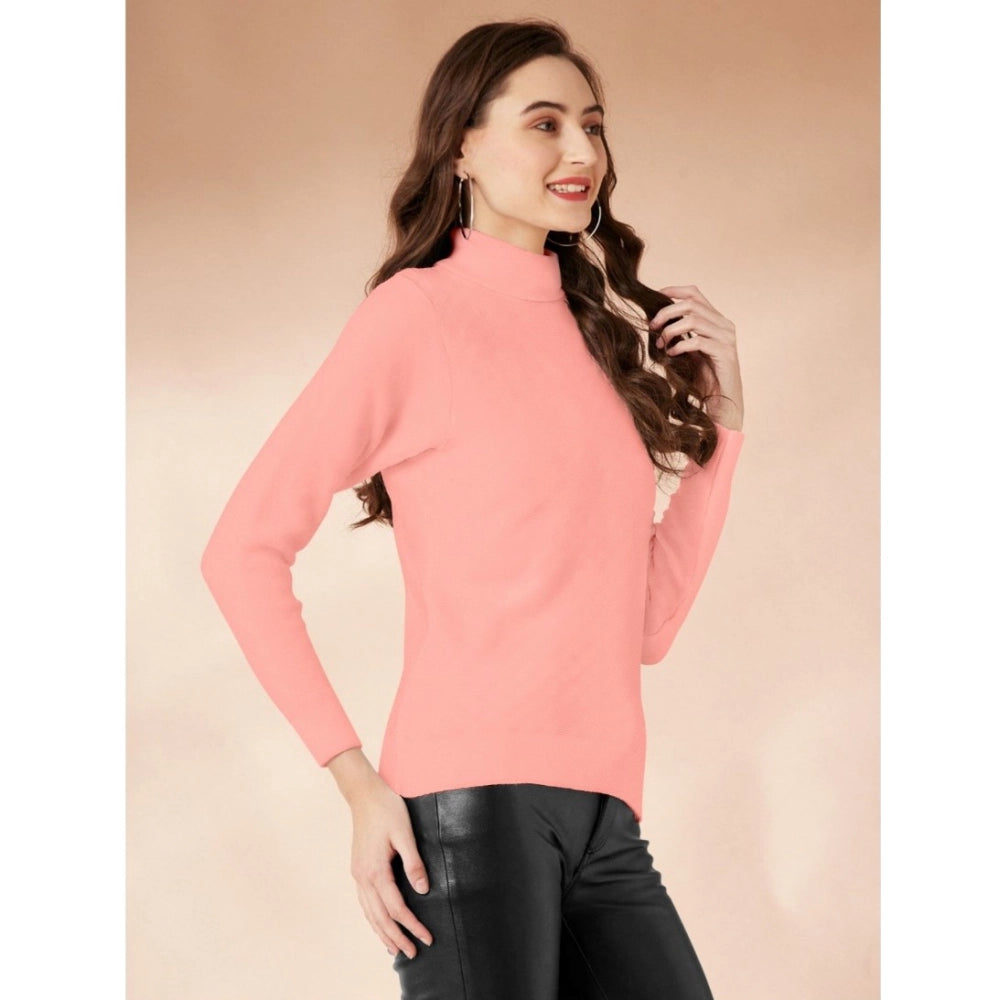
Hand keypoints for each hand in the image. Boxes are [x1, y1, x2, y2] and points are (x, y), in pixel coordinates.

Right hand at [348, 773, 434, 960]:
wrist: (364, 794)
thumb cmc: (387, 810)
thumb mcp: (405, 833)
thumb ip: (413, 862)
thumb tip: (423, 889)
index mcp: (375, 870)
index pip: (396, 908)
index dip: (412, 925)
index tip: (427, 937)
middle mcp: (363, 877)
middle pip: (380, 917)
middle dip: (397, 937)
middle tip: (413, 953)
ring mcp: (358, 874)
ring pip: (369, 913)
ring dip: (382, 932)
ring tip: (395, 949)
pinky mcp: (358, 869)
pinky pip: (364, 902)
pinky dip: (372, 918)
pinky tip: (378, 924)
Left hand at [649, 285, 743, 431]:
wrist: (722, 402)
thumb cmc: (703, 378)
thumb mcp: (687, 351)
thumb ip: (678, 334)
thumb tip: (654, 320)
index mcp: (716, 320)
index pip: (694, 294)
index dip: (673, 291)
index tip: (654, 297)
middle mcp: (724, 325)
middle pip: (691, 304)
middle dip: (666, 313)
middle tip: (652, 326)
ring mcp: (726, 338)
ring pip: (693, 320)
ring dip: (671, 331)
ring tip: (661, 344)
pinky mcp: (725, 353)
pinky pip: (698, 342)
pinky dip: (680, 346)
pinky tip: (671, 355)